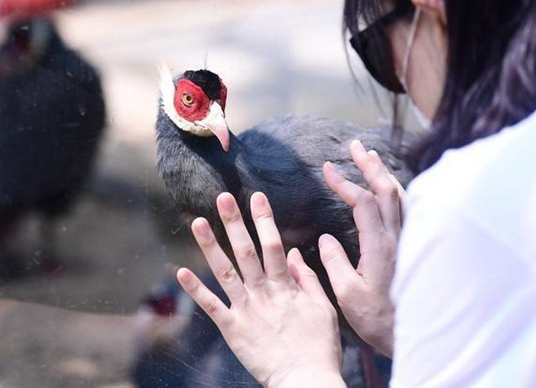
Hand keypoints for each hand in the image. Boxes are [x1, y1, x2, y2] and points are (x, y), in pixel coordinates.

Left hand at [177, 192, 344, 387]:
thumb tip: (294, 254)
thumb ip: (307, 279)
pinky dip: (196, 290)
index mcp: (285, 287)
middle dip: (234, 222)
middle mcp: (263, 293)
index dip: (264, 219)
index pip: (273, 245)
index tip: (256, 197)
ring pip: (225, 272)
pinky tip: (181, 272)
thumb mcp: (323, 308)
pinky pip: (211, 307)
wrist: (305, 381)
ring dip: (210, 247)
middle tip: (223, 198)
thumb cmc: (318, 346)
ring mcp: (245, 310)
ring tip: (197, 223)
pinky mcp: (232, 330)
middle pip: (245, 251)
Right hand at [320, 140, 403, 356]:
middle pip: (387, 190)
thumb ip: (335, 263)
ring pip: (401, 196)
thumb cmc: (380, 319)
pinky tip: (390, 188)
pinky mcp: (412, 246)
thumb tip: (327, 238)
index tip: (326, 169)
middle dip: (369, 165)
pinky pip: (408, 208)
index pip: (362, 203)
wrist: (414, 333)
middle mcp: (397, 237)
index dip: (344, 183)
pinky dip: (397, 190)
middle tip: (355, 146)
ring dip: (384, 173)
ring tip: (371, 156)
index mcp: (379, 246)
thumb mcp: (348, 295)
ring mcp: (408, 240)